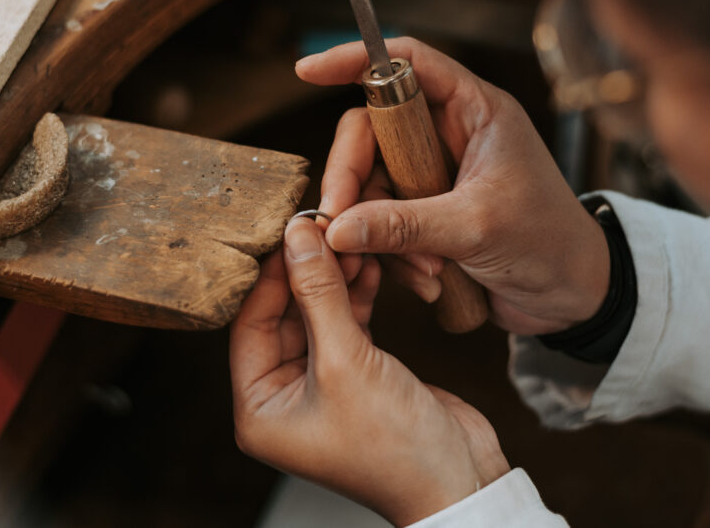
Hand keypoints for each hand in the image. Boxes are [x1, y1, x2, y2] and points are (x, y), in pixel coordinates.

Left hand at [230, 218, 508, 525]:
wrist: (460, 483)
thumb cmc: (394, 446)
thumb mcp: (346, 361)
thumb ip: (319, 294)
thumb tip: (298, 236)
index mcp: (259, 409)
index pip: (249, 324)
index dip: (270, 276)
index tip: (289, 231)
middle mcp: (283, 397)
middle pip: (282, 316)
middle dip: (304, 272)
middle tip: (321, 227)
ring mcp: (321, 385)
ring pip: (316, 315)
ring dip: (332, 278)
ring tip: (348, 237)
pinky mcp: (358, 374)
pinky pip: (345, 324)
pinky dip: (355, 294)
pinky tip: (366, 261)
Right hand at [297, 37, 609, 334]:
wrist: (575, 297)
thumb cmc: (549, 243)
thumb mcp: (476, 228)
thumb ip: (404, 225)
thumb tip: (337, 227)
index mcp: (474, 111)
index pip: (405, 63)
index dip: (356, 60)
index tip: (308, 71)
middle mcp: (450, 135)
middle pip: (371, 132)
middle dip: (353, 180)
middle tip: (340, 222)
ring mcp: (436, 176)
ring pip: (372, 184)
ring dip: (381, 232)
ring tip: (421, 267)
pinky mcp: (427, 214)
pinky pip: (383, 222)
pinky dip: (394, 254)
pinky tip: (427, 280)